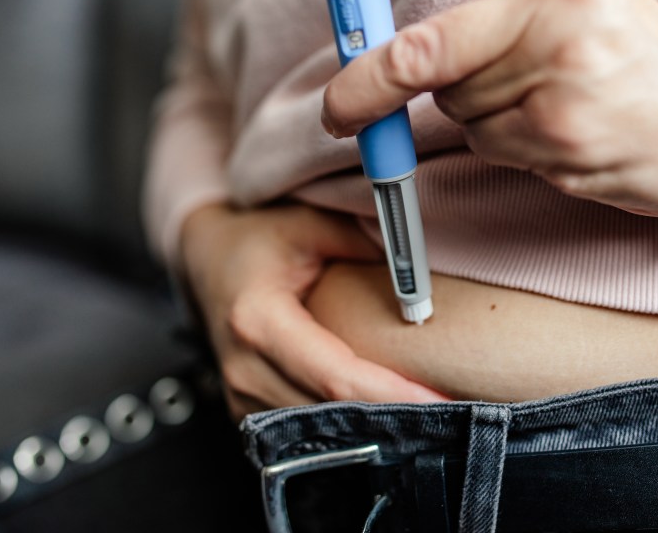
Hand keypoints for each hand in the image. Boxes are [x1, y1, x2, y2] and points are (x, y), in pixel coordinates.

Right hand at [180, 203, 448, 418]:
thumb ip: (363, 243)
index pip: (335, 377)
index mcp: (257, 322)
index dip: (391, 395)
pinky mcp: (248, 412)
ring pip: (321, 433)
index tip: (440, 400)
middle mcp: (245, 370)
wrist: (205, 260)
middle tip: (452, 415)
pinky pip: (305, 431)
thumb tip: (420, 274)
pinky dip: (349, 428)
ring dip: (374, 429)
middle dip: (394, 418)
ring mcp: (242, 398)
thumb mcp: (308, 224)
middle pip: (332, 415)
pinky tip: (387, 417)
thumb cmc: (256, 239)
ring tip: (430, 418)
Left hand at [291, 0, 657, 218]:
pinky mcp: (557, 131)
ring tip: (535, 97)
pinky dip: (498, 142)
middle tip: (339, 110)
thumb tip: (376, 26)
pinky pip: (483, 142)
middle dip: (364, 88)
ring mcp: (559, 69)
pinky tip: (547, 127)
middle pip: (420, 50)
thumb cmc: (620, 49)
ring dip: (469, 109)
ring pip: (452, 102)